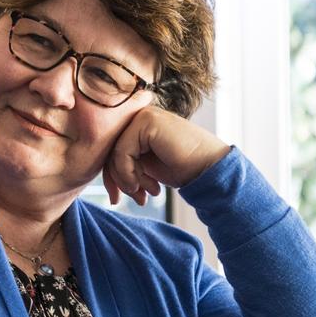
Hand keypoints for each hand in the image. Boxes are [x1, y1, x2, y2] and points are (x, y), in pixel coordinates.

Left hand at [102, 106, 229, 205]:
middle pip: (109, 151)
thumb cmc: (182, 168)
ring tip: (146, 194)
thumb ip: (125, 164)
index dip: (112, 177)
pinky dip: (131, 174)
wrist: (211, 170)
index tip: (117, 199)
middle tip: (131, 200)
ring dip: (128, 180)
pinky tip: (151, 186)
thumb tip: (104, 176)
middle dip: (118, 181)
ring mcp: (143, 116)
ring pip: (115, 153)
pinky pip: (123, 152)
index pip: (111, 150)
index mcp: (138, 125)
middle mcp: (138, 116)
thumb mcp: (145, 168)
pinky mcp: (147, 122)